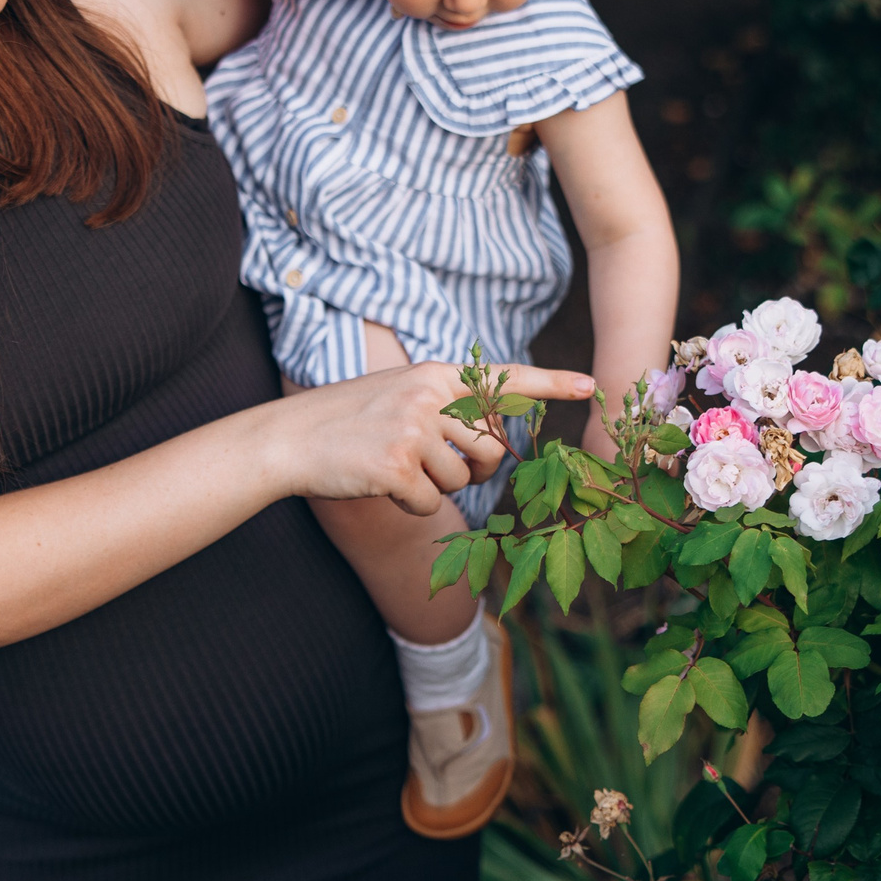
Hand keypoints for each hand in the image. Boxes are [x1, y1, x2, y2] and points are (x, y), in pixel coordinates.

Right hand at [277, 362, 592, 515]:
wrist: (288, 439)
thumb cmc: (346, 423)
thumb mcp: (399, 395)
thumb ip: (443, 408)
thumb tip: (489, 446)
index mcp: (435, 375)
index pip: (503, 378)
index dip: (551, 383)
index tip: (591, 385)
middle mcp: (430, 395)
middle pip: (492, 447)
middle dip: (476, 470)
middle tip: (439, 469)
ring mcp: (413, 429)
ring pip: (463, 480)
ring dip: (437, 489)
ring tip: (397, 469)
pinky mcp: (397, 465)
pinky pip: (432, 504)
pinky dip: (412, 506)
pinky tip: (381, 485)